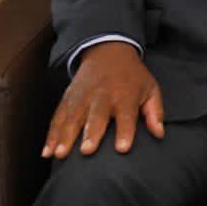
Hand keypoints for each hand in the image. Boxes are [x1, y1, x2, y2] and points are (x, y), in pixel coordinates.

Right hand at [42, 41, 163, 158]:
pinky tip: (46, 152)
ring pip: (72, 118)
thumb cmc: (132, 77)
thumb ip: (155, 112)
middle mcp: (102, 96)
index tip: (122, 148)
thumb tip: (159, 134)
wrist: (107, 51)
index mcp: (125, 95)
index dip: (125, 131)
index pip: (126, 115)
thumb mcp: (150, 88)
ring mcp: (82, 97)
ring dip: (64, 136)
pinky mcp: (68, 99)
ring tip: (59, 155)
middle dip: (91, 133)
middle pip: (96, 116)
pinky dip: (51, 135)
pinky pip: (58, 117)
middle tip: (86, 151)